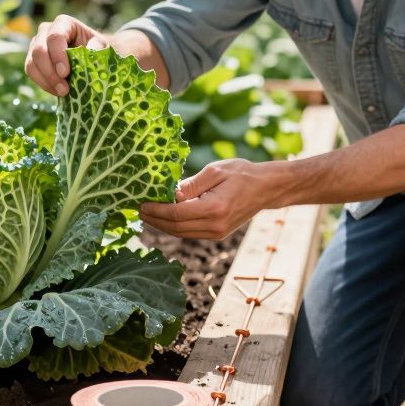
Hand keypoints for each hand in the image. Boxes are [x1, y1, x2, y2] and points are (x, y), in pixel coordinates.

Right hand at [24, 14, 107, 95]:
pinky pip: (31, 72)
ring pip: (32, 63)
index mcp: (63, 23)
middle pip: (39, 50)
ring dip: (46, 80)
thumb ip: (97, 47)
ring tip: (62, 92)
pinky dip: (43, 83)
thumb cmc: (94, 47)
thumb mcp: (101, 45)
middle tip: (64, 89)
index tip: (65, 73)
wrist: (87, 54)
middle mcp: (46, 30)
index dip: (58, 55)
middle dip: (50, 72)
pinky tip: (56, 91)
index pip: (55, 37)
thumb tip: (90, 52)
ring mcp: (36, 44)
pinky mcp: (32, 58)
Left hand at [138, 159, 274, 239]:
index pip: (176, 214)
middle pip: (175, 228)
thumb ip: (190, 185)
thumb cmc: (241, 173)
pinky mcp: (218, 234)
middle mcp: (215, 226)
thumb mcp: (214, 171)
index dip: (155, 211)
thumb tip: (169, 195)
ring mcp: (217, 233)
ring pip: (181, 233)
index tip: (141, 204)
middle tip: (138, 210)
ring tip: (148, 214)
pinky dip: (175, 226)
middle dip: (154, 220)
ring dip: (162, 225)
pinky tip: (165, 216)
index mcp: (214, 208)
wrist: (266, 188)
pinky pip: (190, 232)